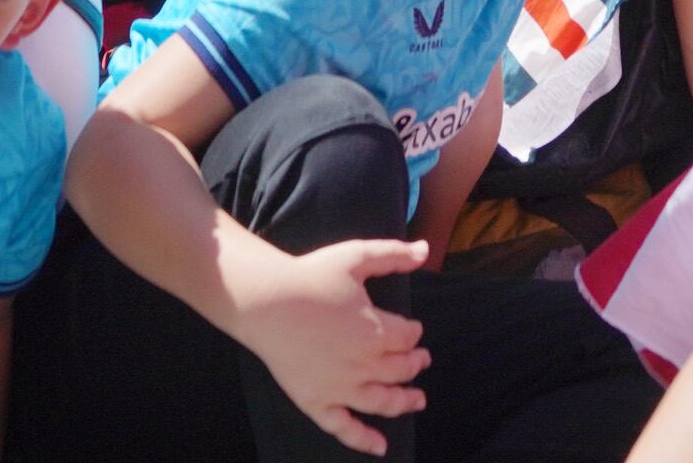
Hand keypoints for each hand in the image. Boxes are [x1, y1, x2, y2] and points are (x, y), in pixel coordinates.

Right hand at [232, 235, 431, 453]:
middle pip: (400, 370)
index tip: (414, 330)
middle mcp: (363, 365)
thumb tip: (426, 250)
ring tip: (418, 400)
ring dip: (404, 402)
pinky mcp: (317, 402)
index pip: (408, 337)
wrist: (266, 301)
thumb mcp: (356, 256)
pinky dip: (364, 440)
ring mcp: (340, 388)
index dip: (414, 333)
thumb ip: (393, 254)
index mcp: (376, 331)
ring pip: (382, 402)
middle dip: (415, 364)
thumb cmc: (311, 276)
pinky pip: (344, 428)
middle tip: (421, 360)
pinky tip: (381, 447)